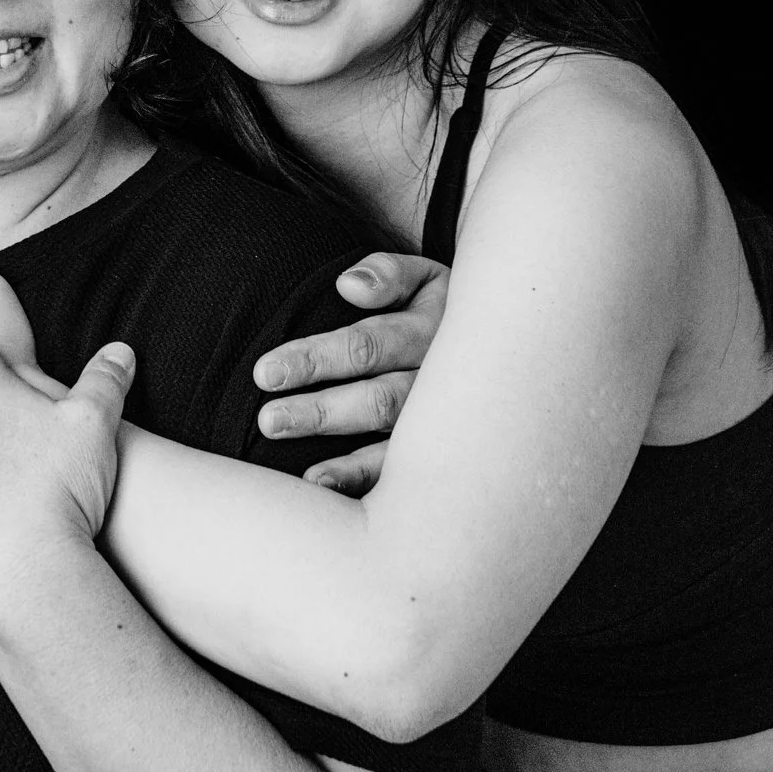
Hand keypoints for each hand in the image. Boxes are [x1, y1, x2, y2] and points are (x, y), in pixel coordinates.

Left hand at [251, 251, 447, 492]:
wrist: (507, 345)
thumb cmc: (441, 309)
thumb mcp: (424, 278)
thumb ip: (387, 275)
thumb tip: (348, 286)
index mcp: (430, 330)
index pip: (365, 346)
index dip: (315, 359)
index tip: (265, 372)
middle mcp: (440, 381)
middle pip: (377, 399)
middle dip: (321, 411)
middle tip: (269, 420)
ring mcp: (446, 422)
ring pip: (396, 443)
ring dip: (349, 462)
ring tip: (307, 477)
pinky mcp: (446, 452)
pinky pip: (410, 473)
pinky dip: (375, 486)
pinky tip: (339, 496)